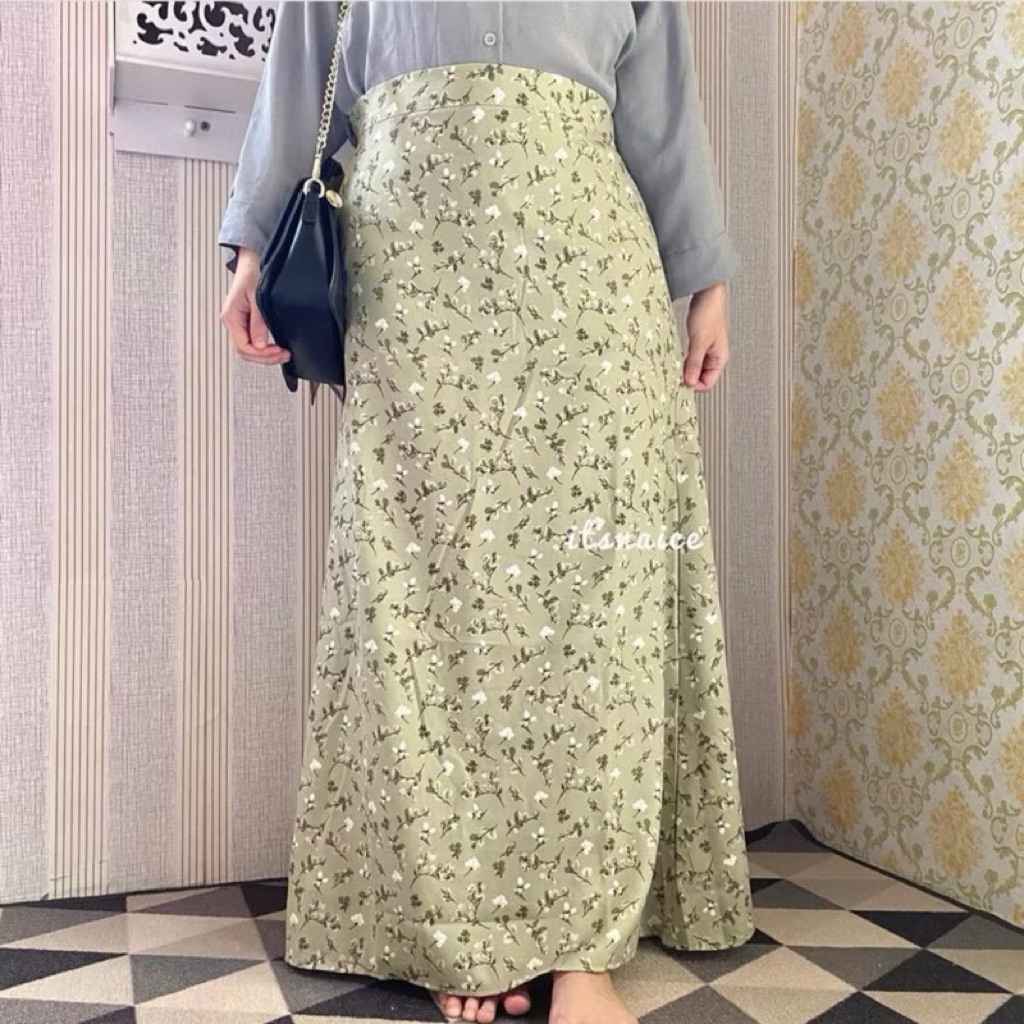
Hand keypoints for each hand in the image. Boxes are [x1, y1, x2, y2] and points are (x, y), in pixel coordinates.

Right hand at [219, 247, 289, 365]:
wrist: (253, 260)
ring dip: (266, 354)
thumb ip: (258, 322)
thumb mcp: (257, 297)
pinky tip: (275, 346)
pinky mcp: (246, 321)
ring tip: (282, 353)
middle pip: (246, 351)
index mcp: (231, 317)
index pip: (244, 347)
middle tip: (284, 355)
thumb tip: (260, 344)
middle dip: (265, 357)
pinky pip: (253, 340)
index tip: (279, 352)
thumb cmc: (252, 272)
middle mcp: (233, 322)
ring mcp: (239, 322)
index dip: (262, 354)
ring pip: (250, 348)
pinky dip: (265, 347)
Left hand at [682, 282, 729, 390]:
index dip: (694, 385)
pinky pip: (691, 358)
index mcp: (720, 358)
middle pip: (701, 377)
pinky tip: (676, 358)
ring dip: (685, 369)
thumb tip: (689, 382)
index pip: (708, 383)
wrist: (707, 293)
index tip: (679, 382)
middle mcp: (715, 356)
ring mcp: (707, 350)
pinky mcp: (699, 343)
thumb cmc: (709, 312)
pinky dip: (684, 360)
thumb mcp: (699, 341)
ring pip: (695, 368)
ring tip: (674, 366)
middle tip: (674, 375)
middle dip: (689, 377)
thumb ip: (694, 363)